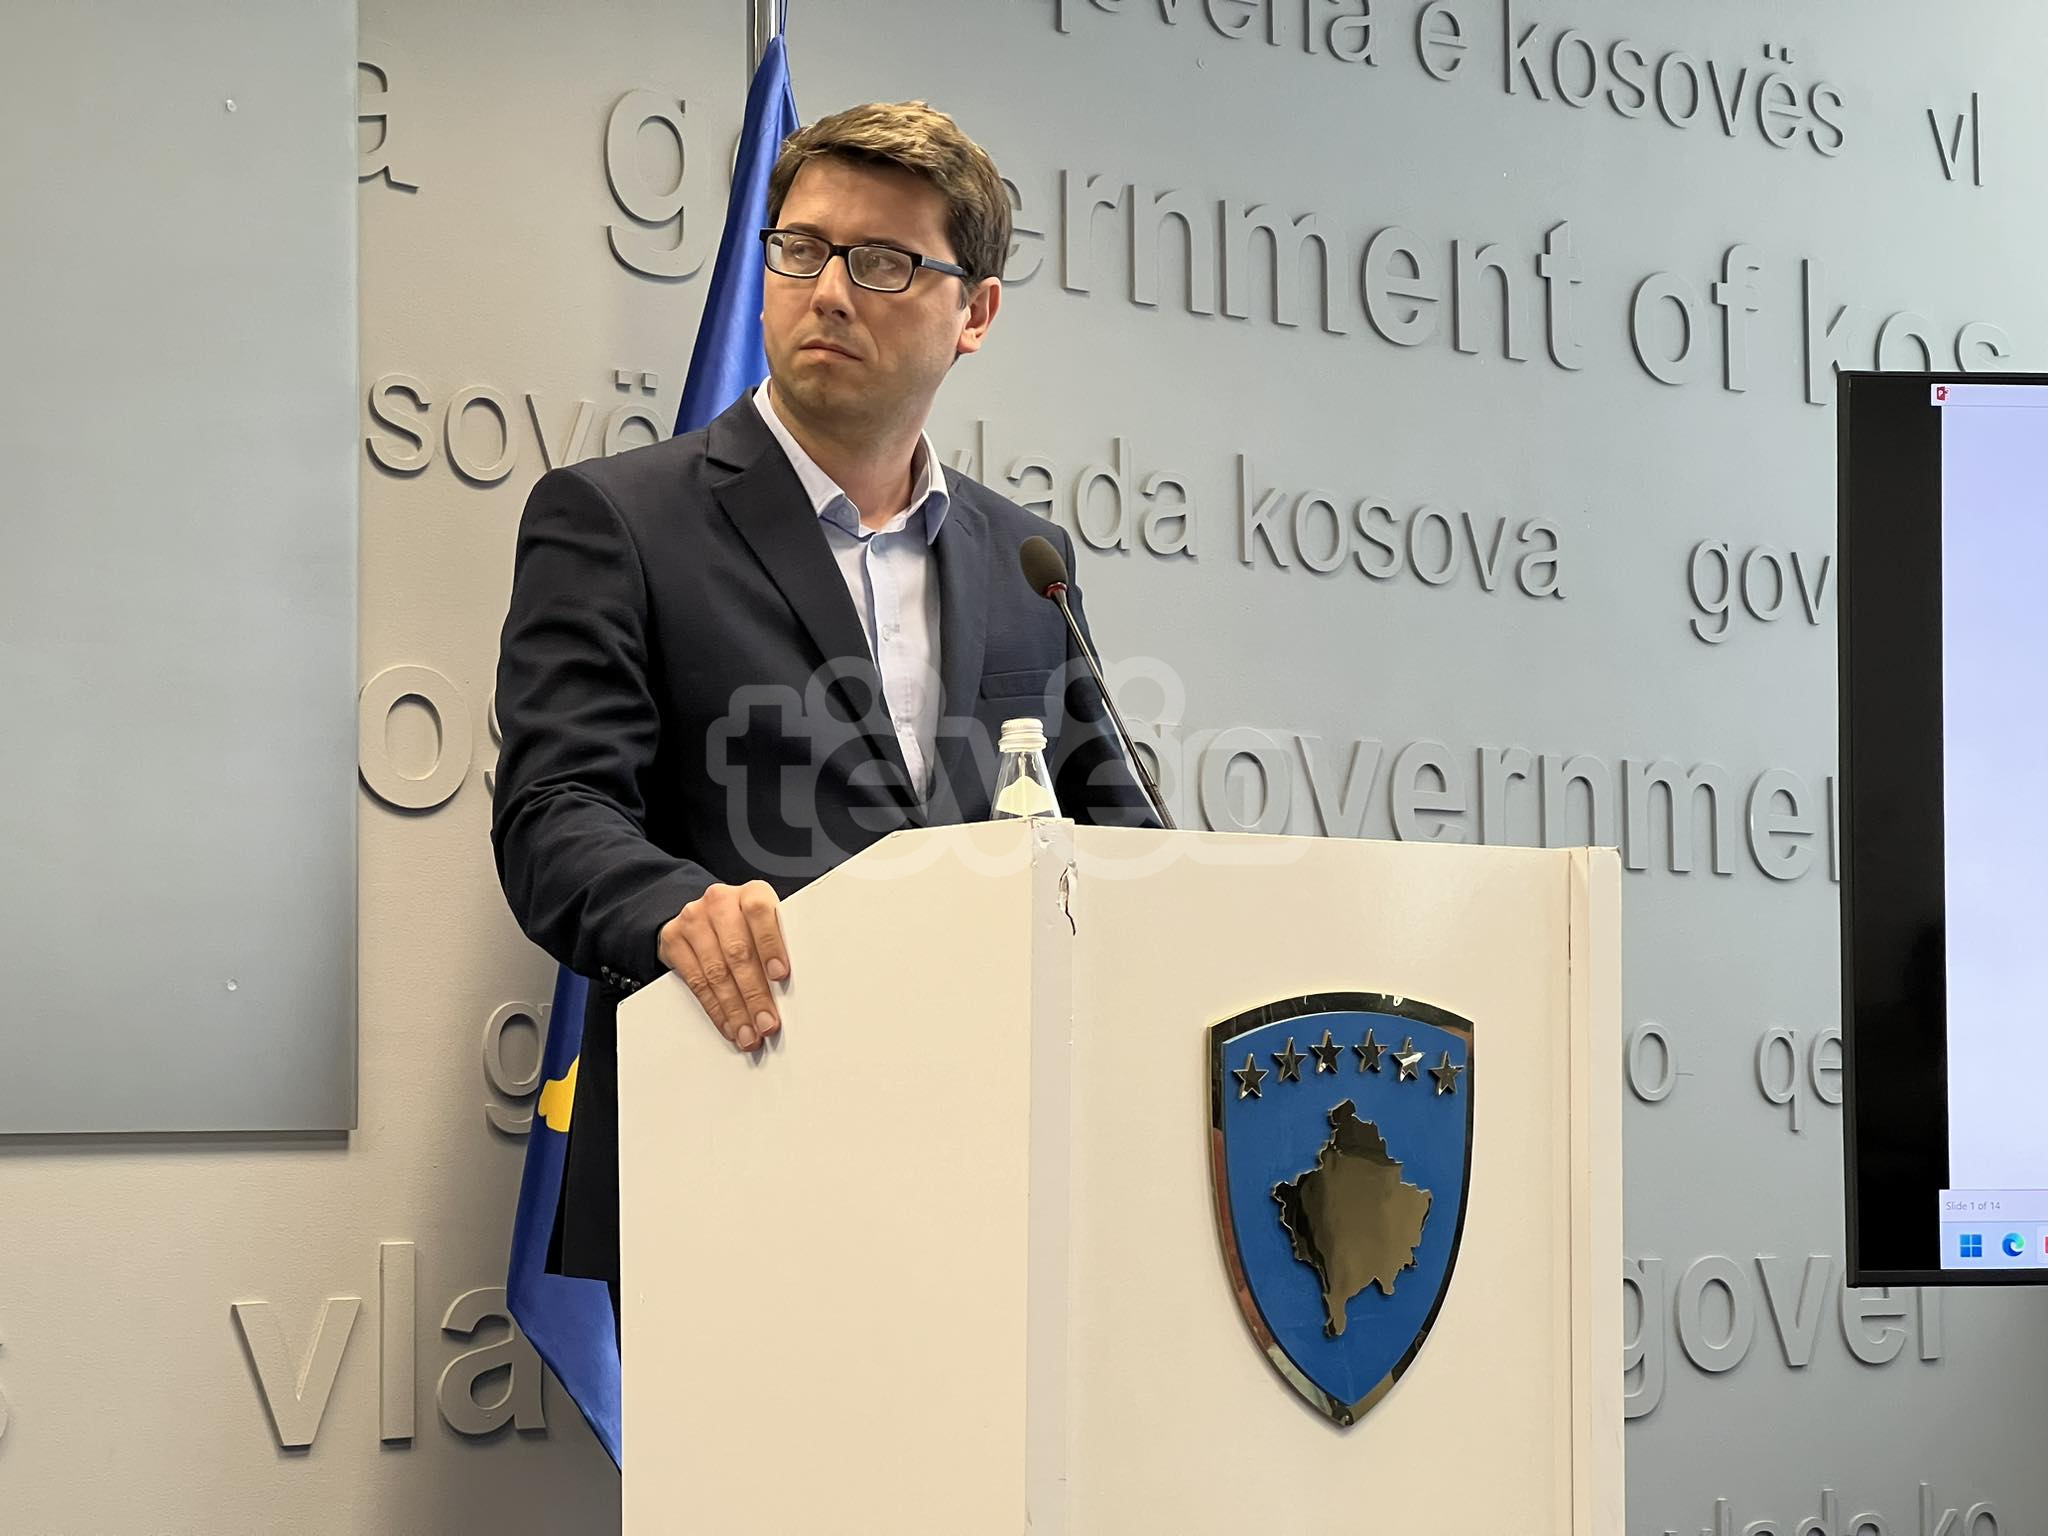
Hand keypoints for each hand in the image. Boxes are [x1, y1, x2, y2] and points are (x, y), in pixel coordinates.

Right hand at [656, 881, 788, 1051]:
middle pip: (738, 951)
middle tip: (767, 1022)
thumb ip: (779, 944)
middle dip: (754, 994)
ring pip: (716, 972)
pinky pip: (695, 982)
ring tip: (750, 1033)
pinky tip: (730, 1025)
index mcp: (751, 893)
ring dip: (735, 1010)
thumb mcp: (766, 924)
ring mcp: (694, 919)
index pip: (760, 912)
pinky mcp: (673, 938)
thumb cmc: (746, 924)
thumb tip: (795, 988)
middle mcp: (720, 901)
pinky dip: (716, 1009)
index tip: (779, 975)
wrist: (702, 915)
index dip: (770, 945)